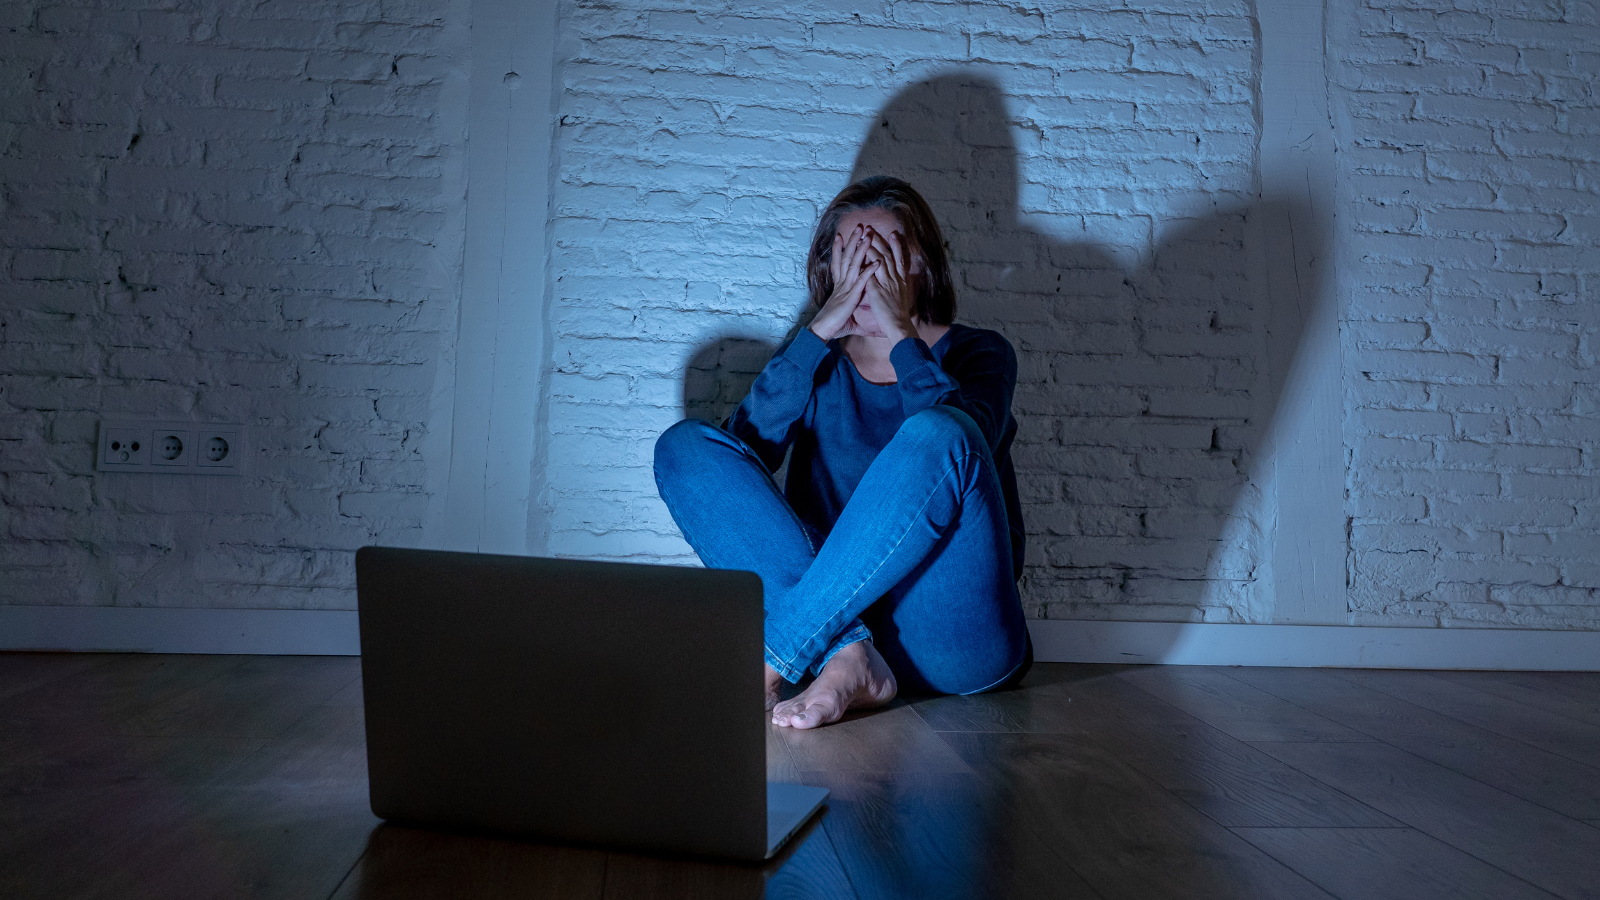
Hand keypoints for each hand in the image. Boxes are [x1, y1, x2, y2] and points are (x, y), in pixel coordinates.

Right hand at [808, 224, 881, 341]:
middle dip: (852, 241)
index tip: (841, 236)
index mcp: (839, 286)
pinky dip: (869, 271)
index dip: (839, 248)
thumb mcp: (849, 320)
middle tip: (859, 226)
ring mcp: (845, 289)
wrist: (823, 331)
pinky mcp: (850, 297)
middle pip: (846, 257)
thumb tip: (871, 326)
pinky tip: (876, 261)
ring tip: (868, 236)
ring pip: (853, 264)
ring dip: (861, 249)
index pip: (839, 263)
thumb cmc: (834, 325)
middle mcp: (841, 284)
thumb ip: (862, 320)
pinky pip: (861, 281)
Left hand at [860, 228, 917, 343]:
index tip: (892, 234)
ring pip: (880, 260)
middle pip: (888, 255)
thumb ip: (895, 289)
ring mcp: (886, 283)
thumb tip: (892, 284)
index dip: (896, 246)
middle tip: (871, 229)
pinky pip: (871, 273)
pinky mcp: (877, 290)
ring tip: (865, 235)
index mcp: (901, 280)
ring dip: (871, 247)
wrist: (899, 325)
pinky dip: (866, 263)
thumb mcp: (899, 298)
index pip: (900, 259)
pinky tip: (859, 255)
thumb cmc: (899, 315)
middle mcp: (895, 279)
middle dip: (879, 241)